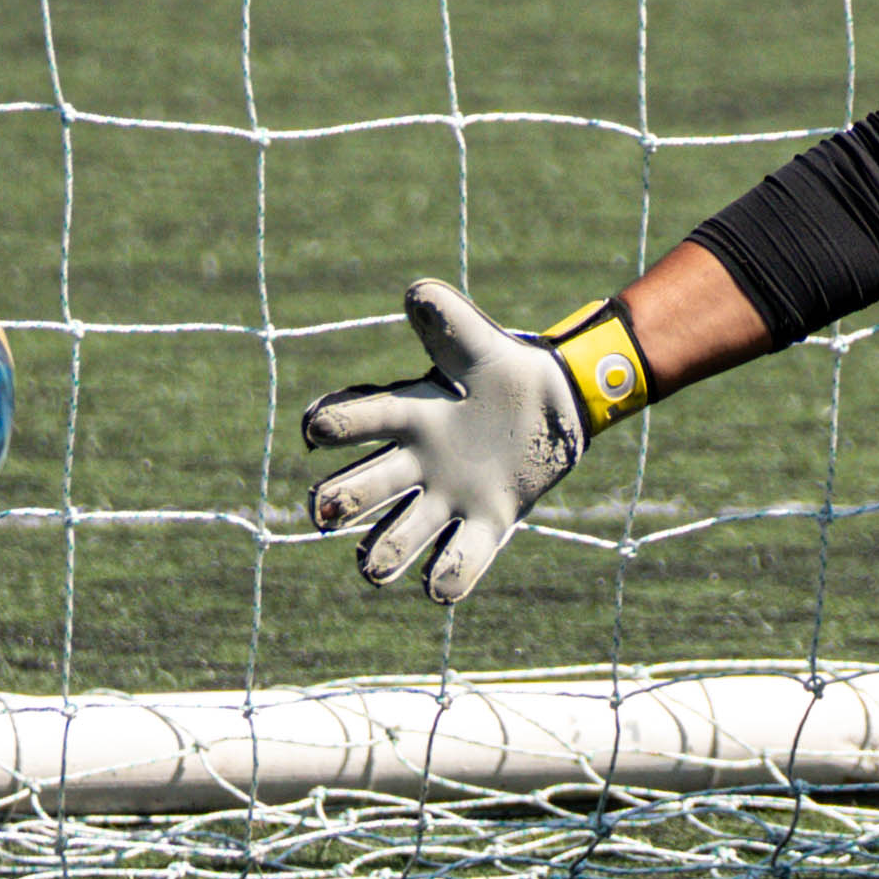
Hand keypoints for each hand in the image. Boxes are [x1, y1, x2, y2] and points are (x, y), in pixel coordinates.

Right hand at [300, 280, 594, 603]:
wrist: (561, 402)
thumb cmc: (509, 369)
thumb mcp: (480, 344)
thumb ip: (447, 322)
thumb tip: (415, 293)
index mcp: (410, 416)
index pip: (356, 422)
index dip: (331, 426)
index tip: (317, 430)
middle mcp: (417, 465)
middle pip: (361, 491)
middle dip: (339, 503)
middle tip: (327, 512)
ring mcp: (448, 500)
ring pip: (397, 539)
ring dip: (381, 554)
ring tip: (372, 565)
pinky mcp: (485, 526)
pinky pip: (457, 563)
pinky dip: (447, 579)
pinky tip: (441, 585)